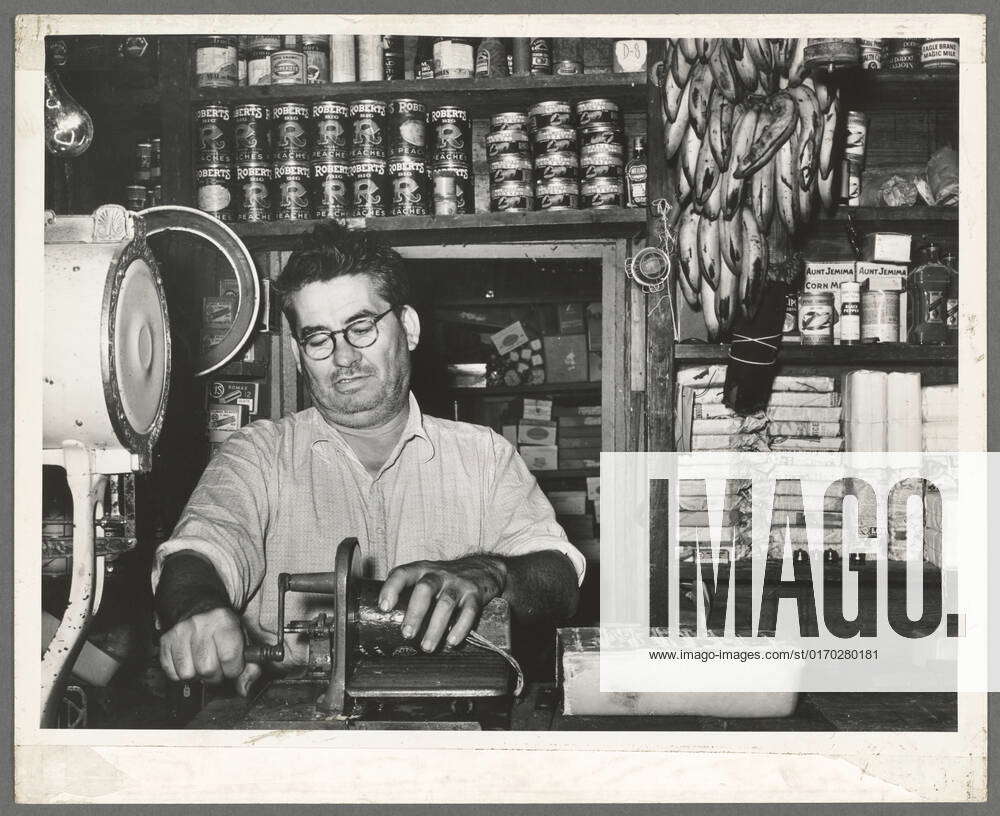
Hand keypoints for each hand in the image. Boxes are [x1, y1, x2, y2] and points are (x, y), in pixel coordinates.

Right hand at [158, 606, 260, 696]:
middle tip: (218, 667)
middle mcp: (201, 624)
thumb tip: (244, 688)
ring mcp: (180, 632)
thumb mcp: (244, 640)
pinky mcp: (166, 641)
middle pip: (207, 669)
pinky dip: (181, 674)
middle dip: (215, 675)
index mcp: (224, 621)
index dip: (233, 669)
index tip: (232, 667)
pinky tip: (190, 662)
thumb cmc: (223, 628)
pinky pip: (172, 672)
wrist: (200, 610)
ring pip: (187, 674)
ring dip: (197, 675)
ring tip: (203, 664)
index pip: (229, 657)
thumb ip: (250, 666)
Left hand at [378, 556, 507, 652]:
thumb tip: (385, 624)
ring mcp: (458, 583)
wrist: (481, 568)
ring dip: (435, 627)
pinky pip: (469, 610)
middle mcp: (438, 574)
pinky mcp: (475, 594)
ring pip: (446, 603)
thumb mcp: (425, 577)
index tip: (385, 607)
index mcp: (421, 570)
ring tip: (427, 647)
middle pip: (424, 589)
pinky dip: (460, 627)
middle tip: (407, 634)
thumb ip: (409, 593)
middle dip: (415, 613)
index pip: (402, 573)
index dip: (391, 588)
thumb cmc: (444, 580)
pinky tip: (452, 641)